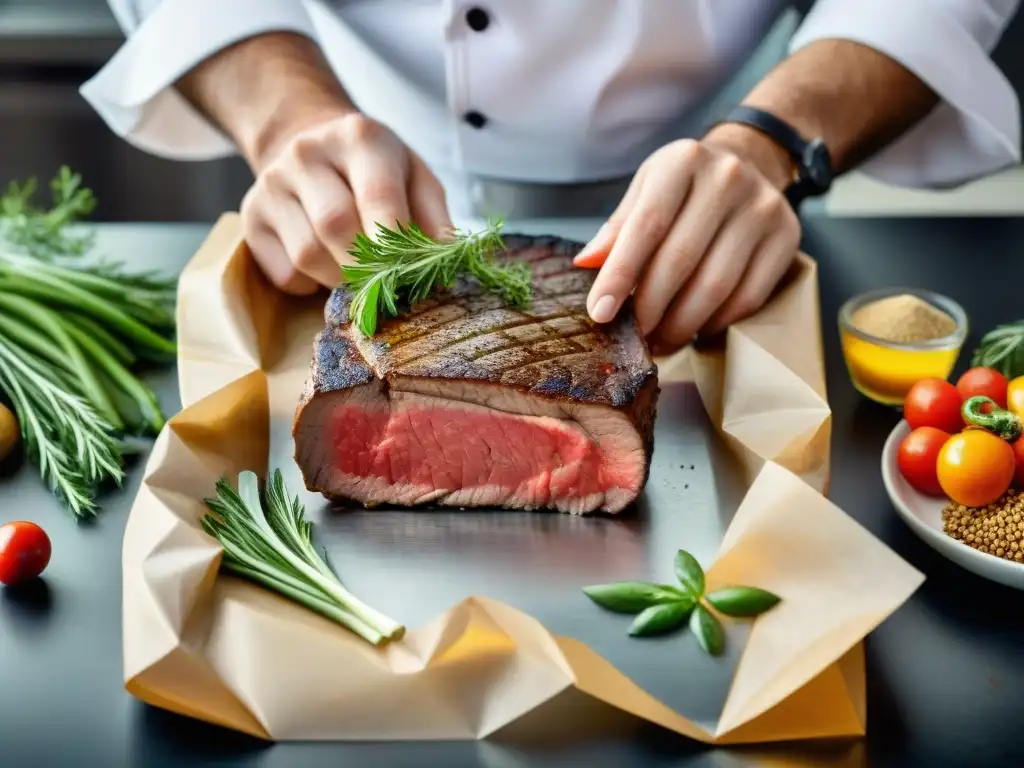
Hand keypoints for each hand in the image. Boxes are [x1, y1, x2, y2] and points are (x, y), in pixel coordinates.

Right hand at [241, 110, 451, 293]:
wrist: (309, 145)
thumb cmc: (374, 170)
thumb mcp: (414, 176)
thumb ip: (434, 216)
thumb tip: (446, 260)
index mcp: (359, 137)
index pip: (377, 195)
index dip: (393, 241)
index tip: (407, 273)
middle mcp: (307, 153)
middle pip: (336, 227)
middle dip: (367, 268)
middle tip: (386, 284)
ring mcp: (272, 183)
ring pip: (308, 255)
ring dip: (340, 279)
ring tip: (357, 271)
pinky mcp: (250, 217)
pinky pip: (284, 273)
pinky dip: (310, 285)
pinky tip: (324, 264)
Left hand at [574, 129, 800, 352]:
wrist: (751, 163)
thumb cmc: (686, 186)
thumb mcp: (646, 190)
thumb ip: (618, 228)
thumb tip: (586, 264)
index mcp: (682, 162)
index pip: (646, 226)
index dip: (619, 275)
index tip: (600, 313)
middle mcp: (727, 179)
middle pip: (680, 260)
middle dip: (650, 309)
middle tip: (635, 336)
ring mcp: (762, 208)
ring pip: (716, 285)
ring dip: (682, 323)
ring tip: (662, 338)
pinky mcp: (787, 237)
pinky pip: (748, 296)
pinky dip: (717, 322)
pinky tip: (697, 327)